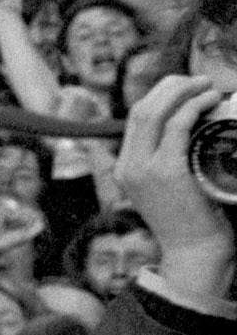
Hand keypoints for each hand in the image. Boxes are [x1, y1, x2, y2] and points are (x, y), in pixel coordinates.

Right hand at [112, 70, 236, 301]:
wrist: (195, 254)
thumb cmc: (191, 224)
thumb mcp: (166, 193)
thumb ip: (164, 166)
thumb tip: (185, 137)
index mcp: (125, 169)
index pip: (136, 119)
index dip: (161, 95)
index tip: (185, 88)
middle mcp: (129, 166)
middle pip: (142, 109)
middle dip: (171, 86)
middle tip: (199, 80)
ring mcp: (145, 168)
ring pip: (155, 112)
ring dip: (183, 91)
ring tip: (207, 86)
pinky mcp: (168, 171)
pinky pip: (178, 126)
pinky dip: (194, 107)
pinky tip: (210, 101)